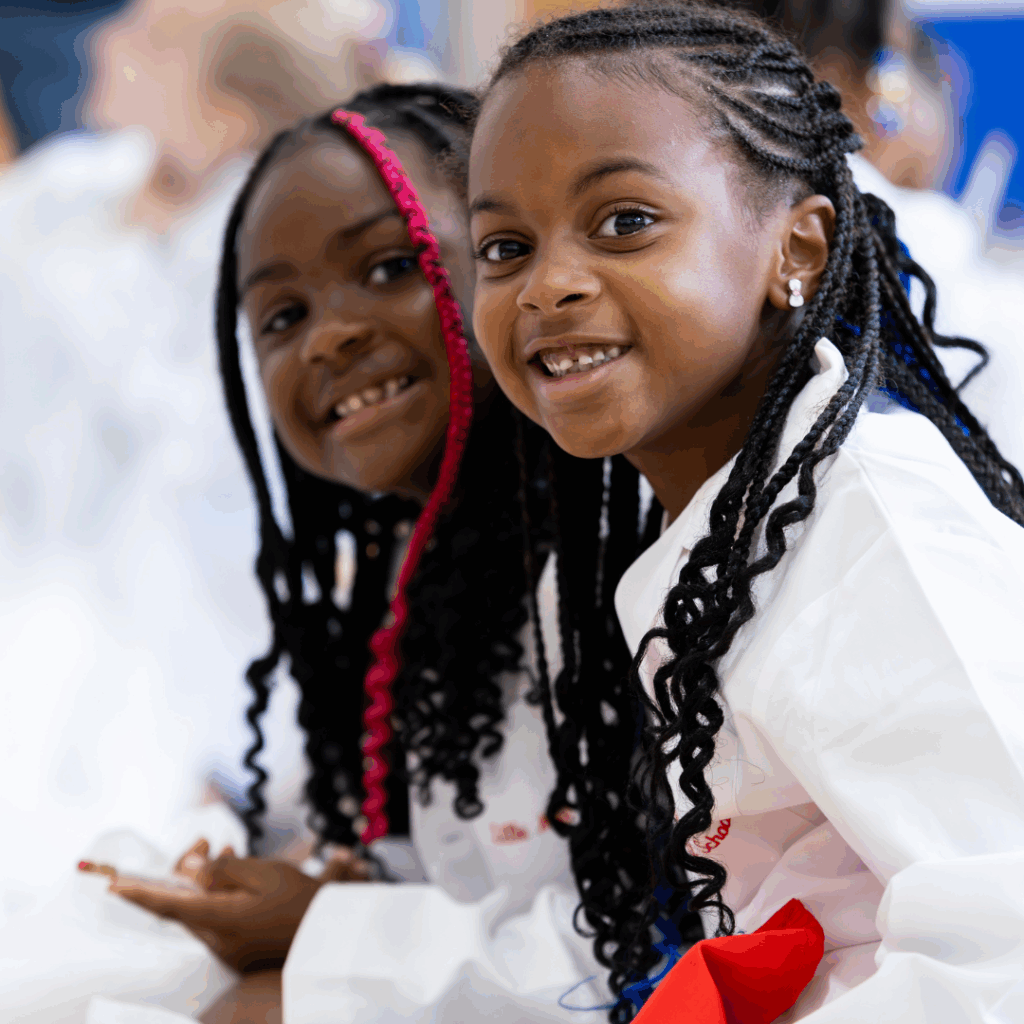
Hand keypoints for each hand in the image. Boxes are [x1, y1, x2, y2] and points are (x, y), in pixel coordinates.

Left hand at [111, 839, 372, 972]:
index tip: (112, 884)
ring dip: (204, 880)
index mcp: (222, 921)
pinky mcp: (237, 950)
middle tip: (204, 841)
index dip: (139, 893)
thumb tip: (186, 868)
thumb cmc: (300, 898)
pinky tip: (232, 872)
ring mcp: (228, 950)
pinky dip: (217, 895)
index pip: (169, 906)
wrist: (330, 933)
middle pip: (185, 904)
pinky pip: (215, 919)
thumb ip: (221, 870)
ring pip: (200, 910)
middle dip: (185, 871)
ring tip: (225, 849)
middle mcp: (218, 941)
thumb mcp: (263, 873)